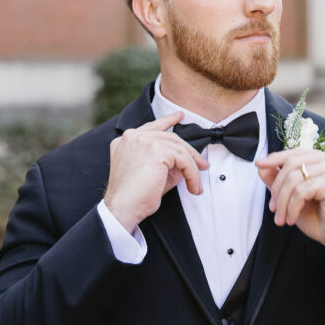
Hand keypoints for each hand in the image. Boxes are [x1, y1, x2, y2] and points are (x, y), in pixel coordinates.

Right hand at [104, 112, 208, 232]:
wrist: (123, 207)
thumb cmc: (133, 197)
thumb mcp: (150, 174)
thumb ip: (166, 163)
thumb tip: (186, 162)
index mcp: (126, 141)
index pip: (151, 126)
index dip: (168, 121)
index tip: (179, 116)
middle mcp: (133, 137)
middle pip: (170, 137)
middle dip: (189, 152)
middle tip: (201, 164)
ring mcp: (144, 141)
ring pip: (179, 149)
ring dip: (192, 168)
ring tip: (196, 184)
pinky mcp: (156, 150)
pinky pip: (183, 160)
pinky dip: (192, 174)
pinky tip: (192, 186)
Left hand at [255, 149, 324, 273]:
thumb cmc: (323, 218)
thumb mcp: (295, 196)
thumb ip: (280, 180)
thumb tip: (261, 166)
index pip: (296, 153)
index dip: (275, 158)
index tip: (259, 165)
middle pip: (292, 163)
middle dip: (277, 188)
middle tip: (274, 208)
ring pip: (294, 178)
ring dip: (283, 202)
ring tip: (282, 218)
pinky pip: (301, 191)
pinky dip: (292, 207)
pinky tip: (292, 219)